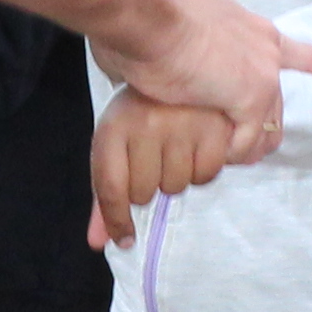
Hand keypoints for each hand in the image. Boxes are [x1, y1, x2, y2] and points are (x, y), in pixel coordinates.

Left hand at [86, 92, 241, 249]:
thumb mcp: (117, 146)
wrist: (180, 67)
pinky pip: (206, 176)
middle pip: (144, 193)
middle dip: (147, 187)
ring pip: (175, 187)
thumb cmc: (142, 116)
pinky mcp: (213, 127)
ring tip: (174, 148)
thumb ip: (107, 196)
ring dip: (175, 178)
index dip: (116, 220)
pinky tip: (196, 148)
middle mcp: (145, 124)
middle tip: (152, 159)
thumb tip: (98, 244)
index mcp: (114, 127)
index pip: (111, 188)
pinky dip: (201, 171)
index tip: (125, 240)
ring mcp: (181, 125)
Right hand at [91, 0, 311, 168]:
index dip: (309, 59)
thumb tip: (139, 70)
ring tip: (233, 160)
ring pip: (267, 121)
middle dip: (267, 122)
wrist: (144, 17)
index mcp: (242, 23)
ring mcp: (261, 69)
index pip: (285, 45)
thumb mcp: (167, 33)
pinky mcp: (253, 95)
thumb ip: (170, 54)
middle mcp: (261, 43)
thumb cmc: (140, 21)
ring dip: (250, 143)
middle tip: (256, 147)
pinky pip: (248, 139)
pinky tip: (220, 158)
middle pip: (277, 93)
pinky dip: (234, 152)